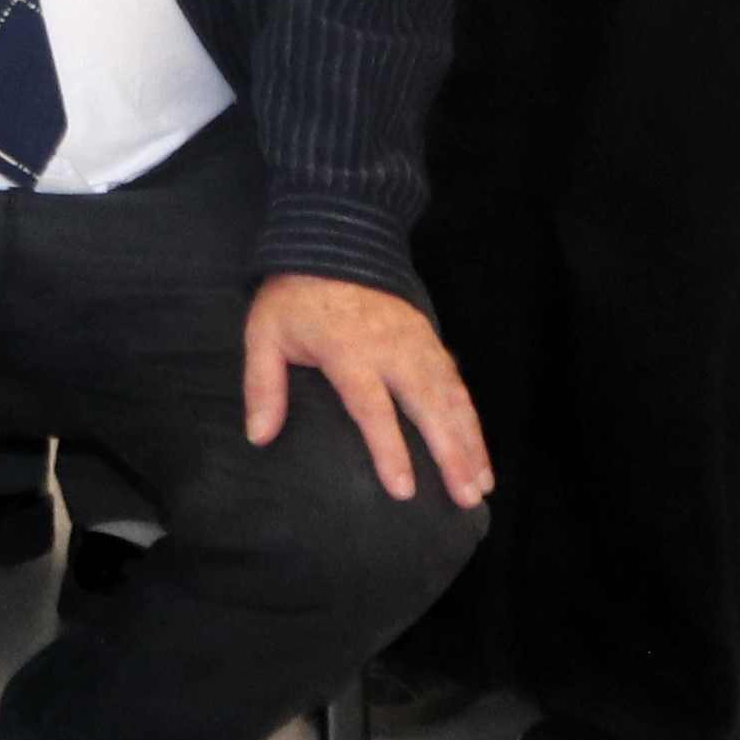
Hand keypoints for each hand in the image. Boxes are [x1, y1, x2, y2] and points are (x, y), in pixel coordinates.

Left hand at [241, 273, 492, 506]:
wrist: (335, 239)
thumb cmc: (295, 297)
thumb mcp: (265, 333)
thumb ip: (263, 385)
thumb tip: (258, 437)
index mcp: (348, 350)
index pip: (372, 407)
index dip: (389, 450)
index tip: (403, 490)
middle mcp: (392, 350)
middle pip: (427, 407)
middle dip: (450, 455)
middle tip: (465, 499)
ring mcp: (417, 344)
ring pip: (451, 399)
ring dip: (470, 443)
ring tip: (481, 486)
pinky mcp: (431, 340)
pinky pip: (457, 384)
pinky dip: (472, 419)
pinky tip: (480, 452)